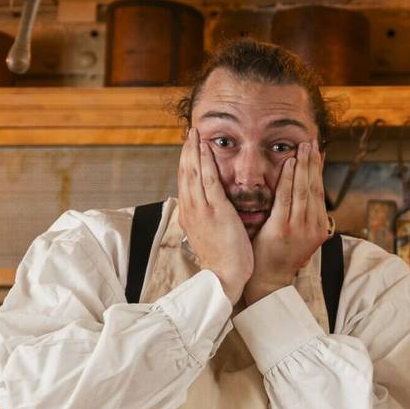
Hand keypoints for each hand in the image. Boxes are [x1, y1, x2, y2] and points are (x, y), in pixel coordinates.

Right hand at [176, 127, 253, 302]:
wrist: (224, 276)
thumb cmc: (223, 259)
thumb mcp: (210, 235)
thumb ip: (208, 219)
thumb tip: (208, 211)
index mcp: (189, 215)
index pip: (185, 183)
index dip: (187, 163)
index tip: (189, 148)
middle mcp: (190, 209)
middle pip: (185, 173)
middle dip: (187, 151)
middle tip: (190, 132)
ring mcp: (200, 209)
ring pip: (193, 172)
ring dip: (194, 150)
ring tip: (195, 133)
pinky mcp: (214, 210)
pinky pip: (208, 180)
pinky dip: (205, 161)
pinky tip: (205, 148)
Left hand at [243, 142, 331, 305]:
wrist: (268, 280)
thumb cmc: (278, 256)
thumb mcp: (298, 235)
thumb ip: (302, 215)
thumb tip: (303, 192)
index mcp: (318, 227)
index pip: (319, 192)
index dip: (318, 170)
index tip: (317, 152)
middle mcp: (313, 226)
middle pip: (314, 188)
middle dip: (313, 163)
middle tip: (311, 142)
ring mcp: (299, 228)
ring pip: (303, 190)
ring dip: (303, 166)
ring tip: (303, 147)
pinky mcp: (282, 229)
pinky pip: (286, 199)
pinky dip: (288, 179)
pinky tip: (289, 164)